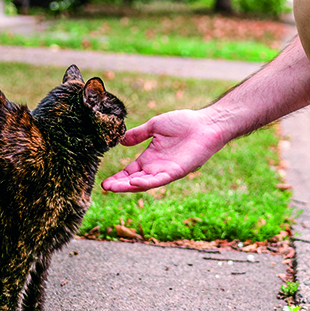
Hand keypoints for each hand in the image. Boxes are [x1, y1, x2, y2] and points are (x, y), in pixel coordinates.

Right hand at [102, 109, 226, 191]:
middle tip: (104, 187)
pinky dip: (147, 182)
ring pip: (145, 183)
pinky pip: (160, 180)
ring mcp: (167, 171)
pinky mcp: (177, 171)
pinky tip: (134, 182)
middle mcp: (157, 167)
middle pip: (135, 180)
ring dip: (129, 186)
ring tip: (113, 188)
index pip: (131, 171)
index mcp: (151, 157)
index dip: (118, 177)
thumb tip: (121, 140)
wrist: (205, 123)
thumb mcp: (155, 126)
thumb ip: (138, 134)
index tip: (104, 182)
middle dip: (119, 184)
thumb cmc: (184, 122)